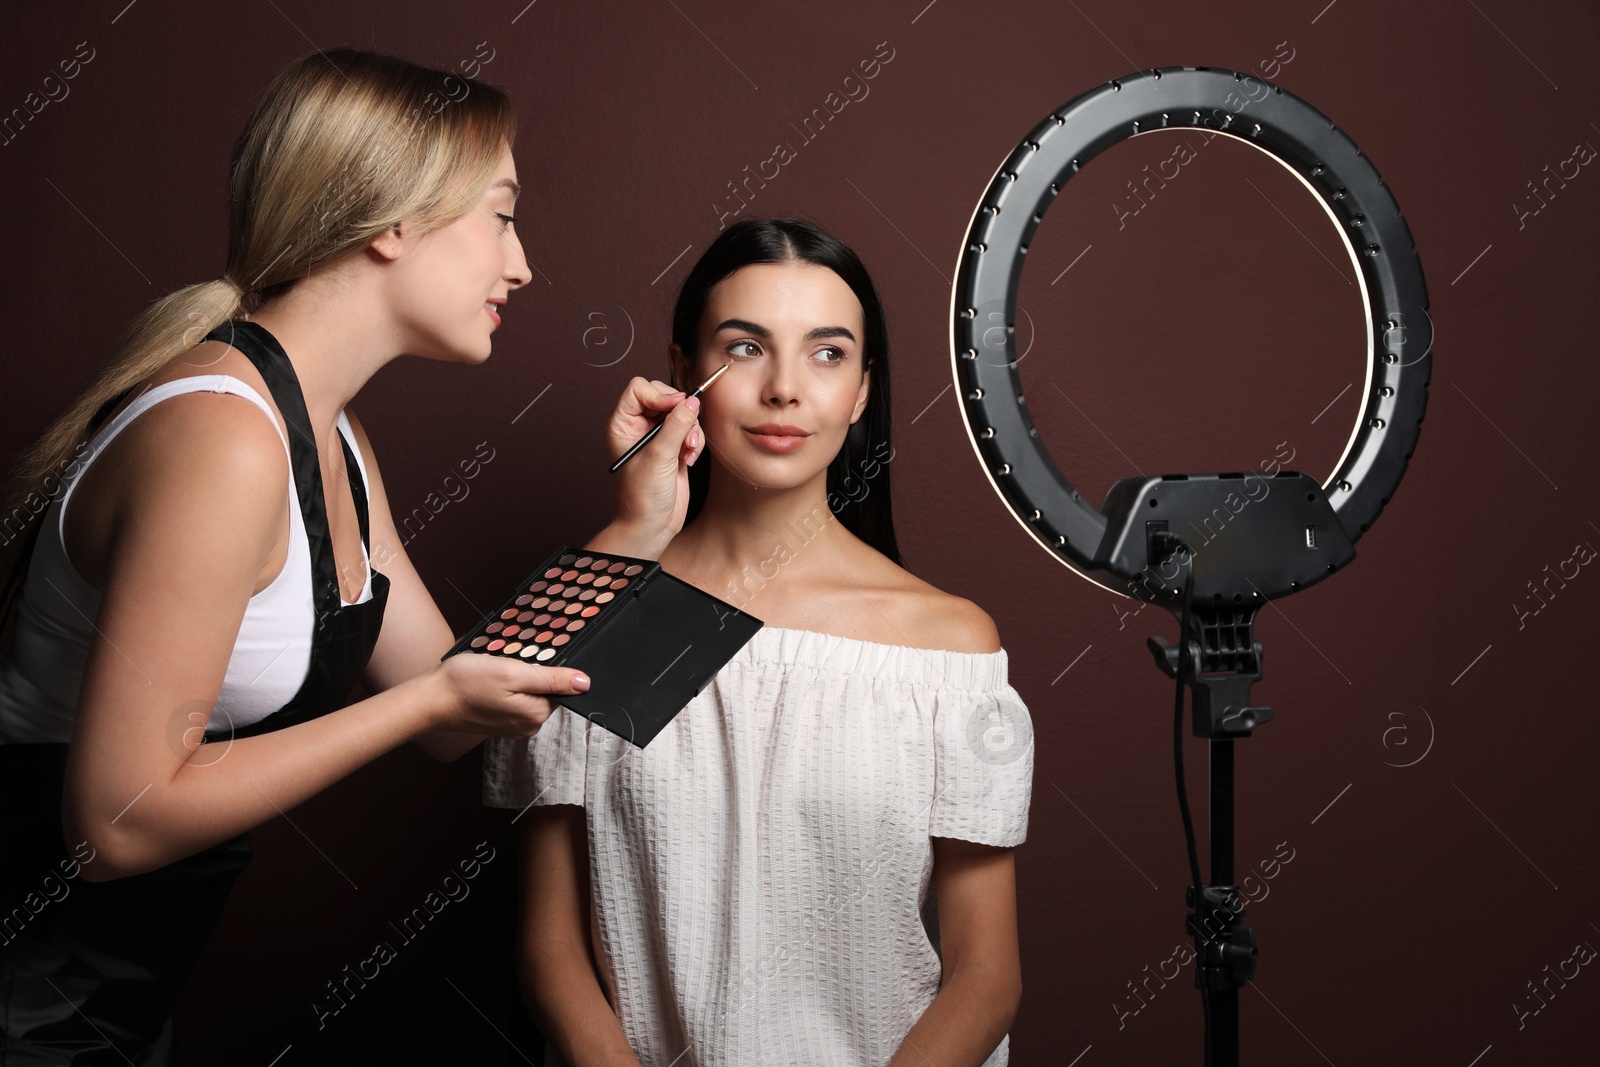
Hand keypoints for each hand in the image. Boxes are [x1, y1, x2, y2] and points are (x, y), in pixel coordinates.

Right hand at [425, 652, 589, 735]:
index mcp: (537, 715)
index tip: (527, 660)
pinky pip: (514, 700)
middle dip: (532, 673)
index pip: (561, 688)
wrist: (431, 698)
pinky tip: (490, 680)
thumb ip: (551, 679)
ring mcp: (513, 727)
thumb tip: (585, 683)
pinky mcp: (499, 722)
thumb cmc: (468, 683)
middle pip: (545, 691)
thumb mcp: (513, 673)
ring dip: (518, 679)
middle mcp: (528, 726)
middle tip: (509, 663)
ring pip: (529, 694)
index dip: (549, 668)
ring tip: (496, 670)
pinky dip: (506, 687)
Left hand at [607, 377, 701, 546]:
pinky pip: (690, 430)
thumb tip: (691, 402)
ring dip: (691, 430)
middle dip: (680, 413)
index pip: (639, 389)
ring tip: (688, 451)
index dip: (659, 394)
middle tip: (684, 430)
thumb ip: (676, 426)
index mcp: (623, 425)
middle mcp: (639, 427)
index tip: (675, 406)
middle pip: (664, 397)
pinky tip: (689, 459)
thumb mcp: (659, 457)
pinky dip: (695, 441)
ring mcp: (657, 437)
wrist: (653, 525)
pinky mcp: (674, 447)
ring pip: (681, 413)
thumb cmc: (643, 497)